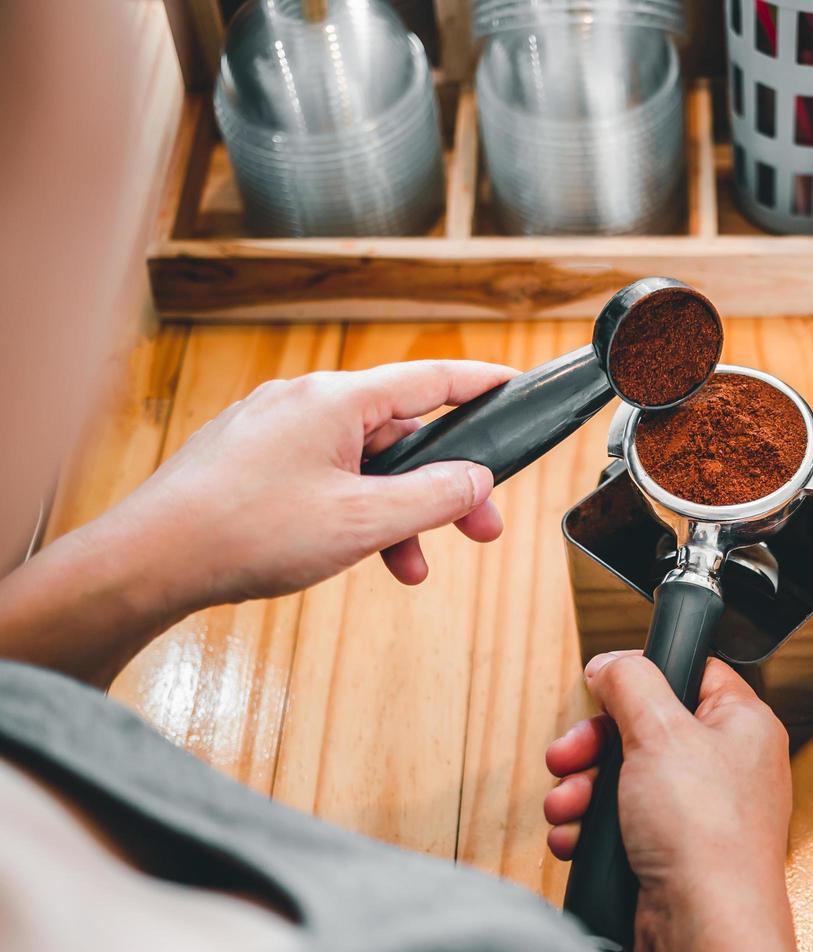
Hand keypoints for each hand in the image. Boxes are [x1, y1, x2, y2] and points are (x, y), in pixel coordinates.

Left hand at [123, 359, 516, 604]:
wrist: (148, 561)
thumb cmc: (246, 533)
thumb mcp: (362, 521)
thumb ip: (433, 497)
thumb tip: (475, 479)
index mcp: (336, 400)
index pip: (431, 379)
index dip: (482, 385)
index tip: (516, 386)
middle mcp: (304, 402)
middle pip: (401, 433)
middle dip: (443, 485)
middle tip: (479, 528)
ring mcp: (274, 430)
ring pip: (362, 463)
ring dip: (396, 512)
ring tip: (409, 564)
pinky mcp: (252, 461)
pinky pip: (324, 476)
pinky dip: (353, 512)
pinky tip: (356, 554)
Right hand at [545, 651, 799, 951]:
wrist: (702, 927)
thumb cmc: (706, 835)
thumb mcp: (660, 732)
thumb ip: (631, 684)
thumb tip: (612, 663)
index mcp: (742, 724)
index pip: (692, 674)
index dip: (642, 675)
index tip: (604, 685)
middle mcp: (726, 766)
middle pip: (644, 728)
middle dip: (593, 745)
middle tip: (567, 755)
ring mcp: (698, 812)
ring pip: (624, 779)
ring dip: (581, 790)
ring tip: (565, 806)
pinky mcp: (671, 852)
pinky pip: (620, 825)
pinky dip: (590, 829)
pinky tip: (573, 838)